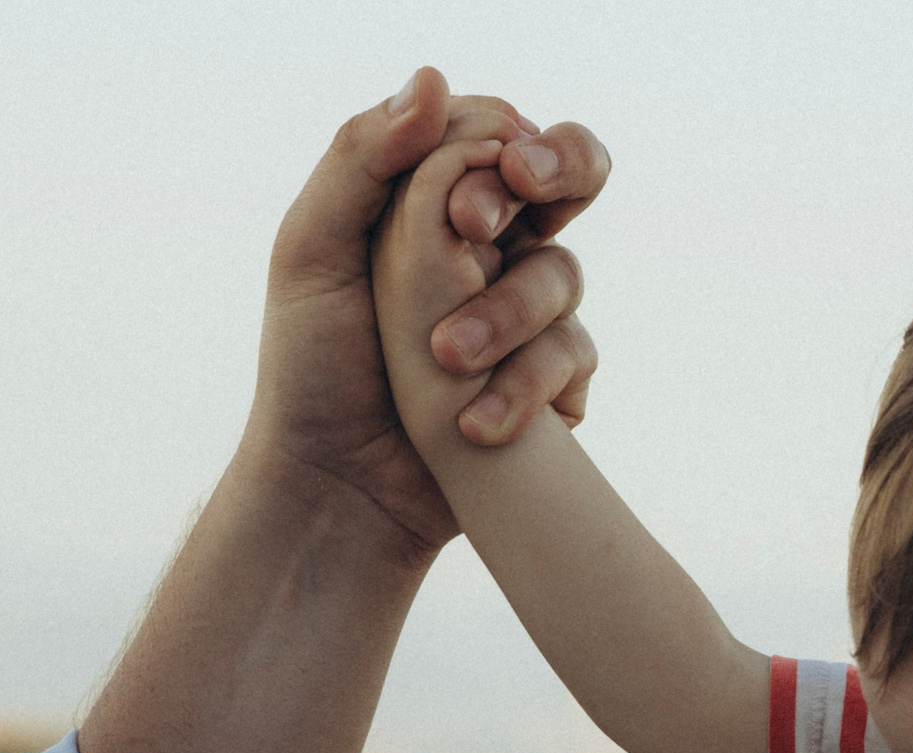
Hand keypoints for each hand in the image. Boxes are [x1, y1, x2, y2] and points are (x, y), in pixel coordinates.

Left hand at [245, 67, 611, 560]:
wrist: (342, 486)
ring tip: (444, 363)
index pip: (492, 132)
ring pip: (564, 274)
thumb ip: (364, 158)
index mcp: (427, 202)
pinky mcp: (554, 380)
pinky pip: (575, 357)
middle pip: (568, 173)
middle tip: (523, 192)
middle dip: (564, 167)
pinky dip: (525, 387)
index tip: (464, 202)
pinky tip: (478, 422)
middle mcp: (488, 248)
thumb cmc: (313, 368)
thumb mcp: (312, 248)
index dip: (499, 146)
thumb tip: (436, 80)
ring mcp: (527, 314)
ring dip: (504, 318)